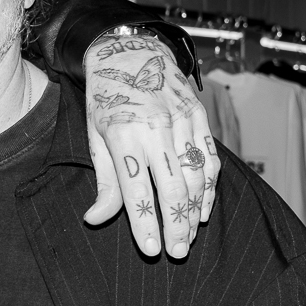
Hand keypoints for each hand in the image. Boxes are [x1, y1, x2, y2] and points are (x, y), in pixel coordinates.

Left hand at [79, 34, 218, 258]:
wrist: (132, 52)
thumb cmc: (108, 99)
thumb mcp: (95, 137)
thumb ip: (104, 181)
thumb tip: (95, 219)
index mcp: (123, 136)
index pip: (138, 191)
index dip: (146, 224)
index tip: (152, 249)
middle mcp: (156, 130)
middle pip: (172, 189)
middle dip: (176, 226)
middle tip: (177, 253)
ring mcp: (182, 122)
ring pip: (195, 177)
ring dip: (194, 212)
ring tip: (189, 238)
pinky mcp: (199, 117)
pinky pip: (209, 159)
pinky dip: (210, 187)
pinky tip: (203, 209)